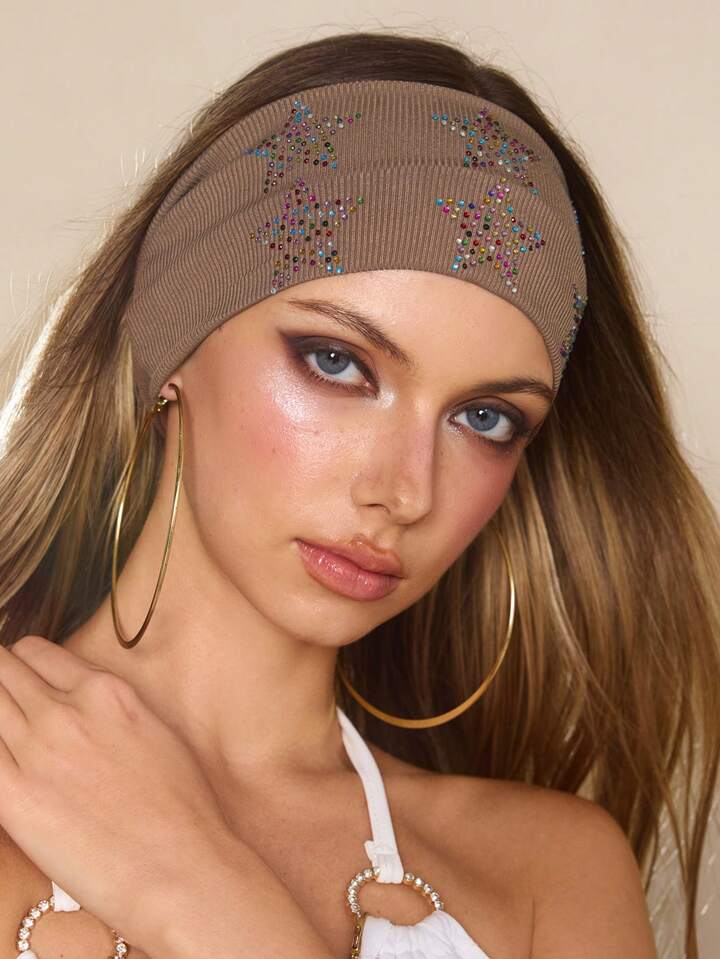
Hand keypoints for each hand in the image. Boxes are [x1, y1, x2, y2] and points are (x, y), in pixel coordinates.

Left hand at [0, 635, 237, 950]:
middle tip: (5, 706)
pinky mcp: (14, 796)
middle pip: (1, 671)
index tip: (20, 682)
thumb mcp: (156, 732)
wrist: (178, 865)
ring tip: (7, 737)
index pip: (37, 653)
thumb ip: (115, 709)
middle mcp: (67, 710)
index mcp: (105, 691)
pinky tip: (1, 761)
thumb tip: (92, 708)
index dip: (22, 665)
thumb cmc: (182, 809)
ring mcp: (37, 750)